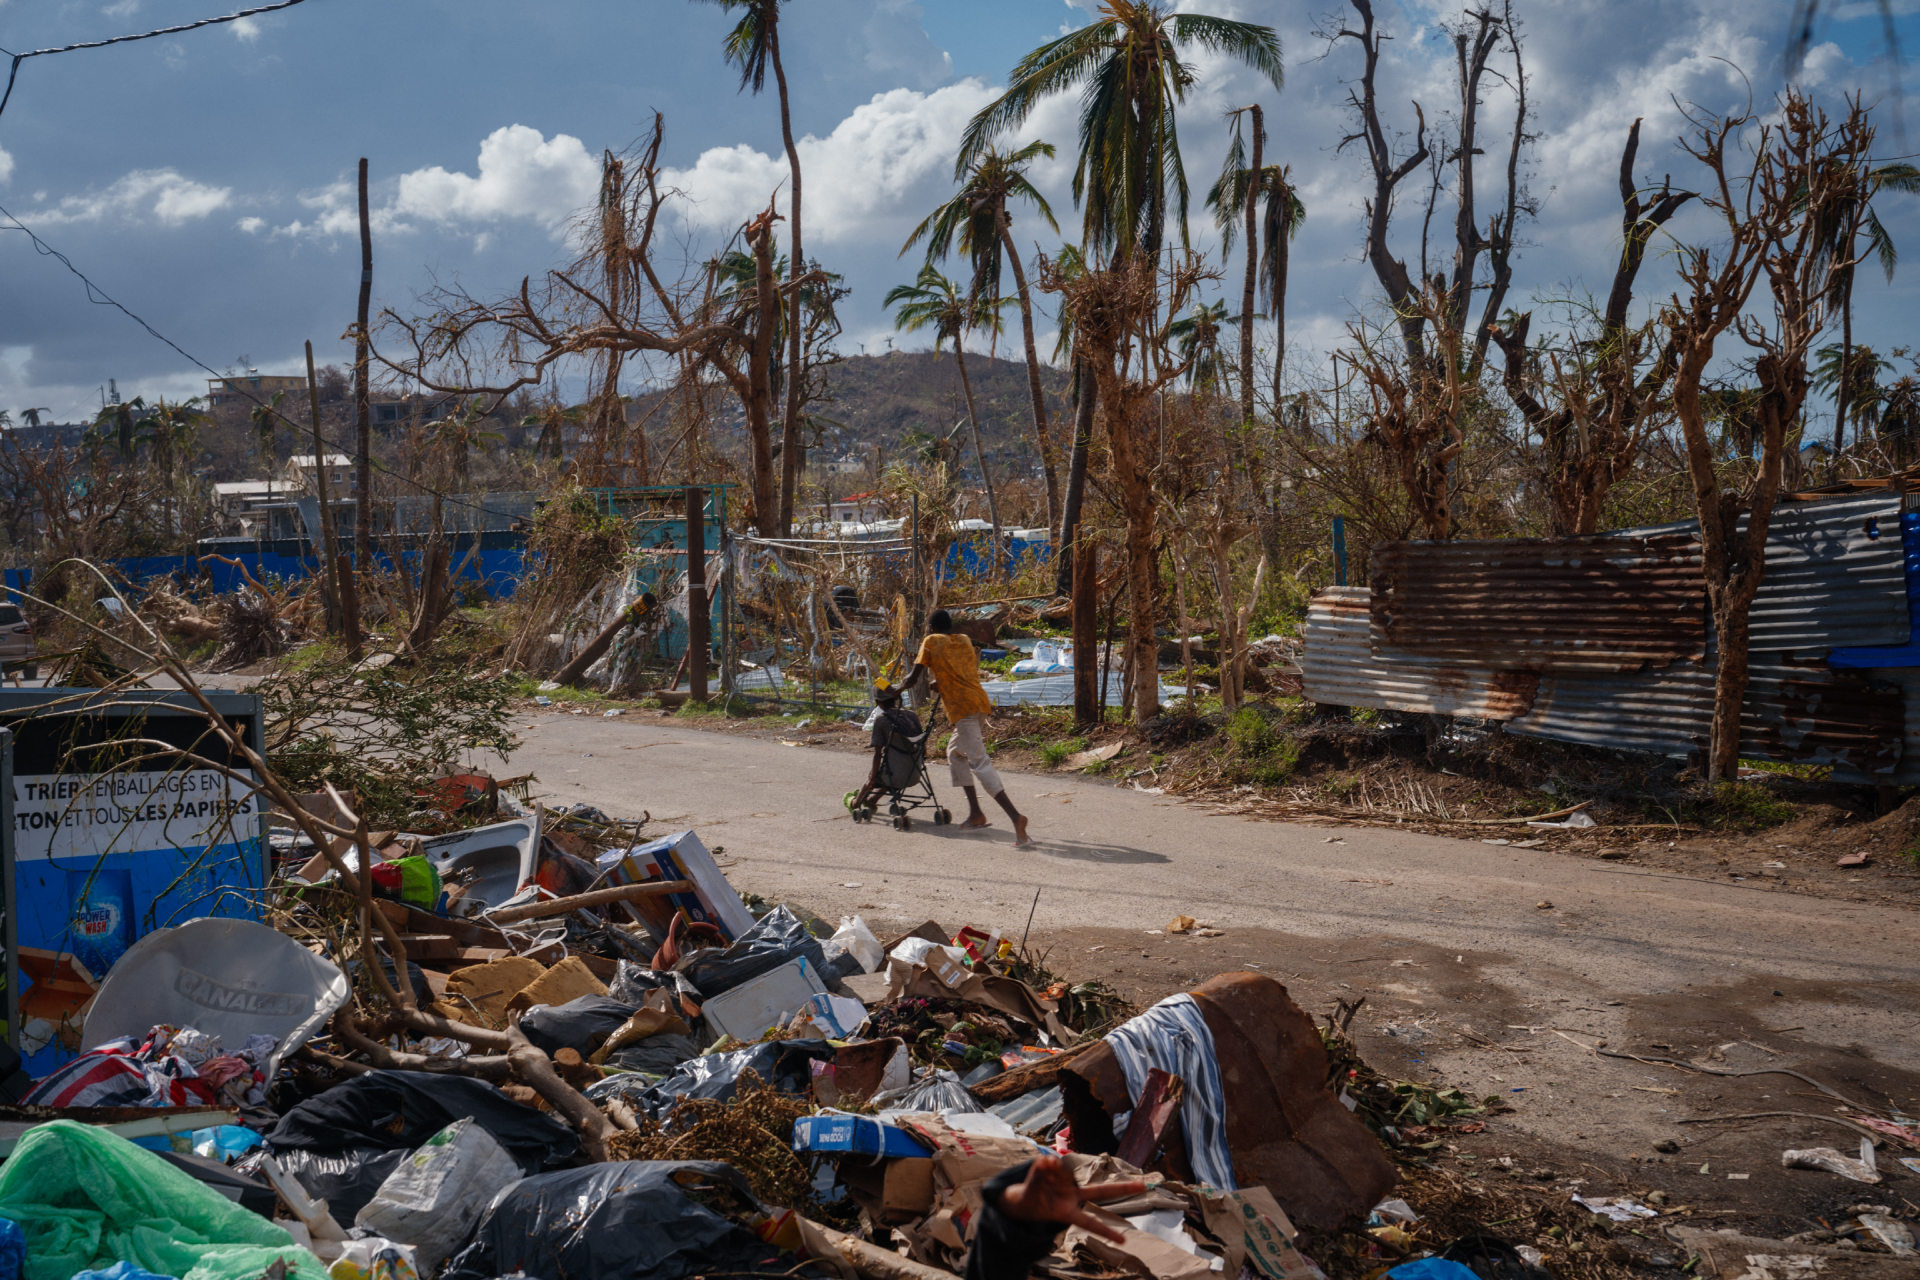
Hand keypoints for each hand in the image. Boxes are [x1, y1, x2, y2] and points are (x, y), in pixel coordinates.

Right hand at [996, 1155, 1147, 1244]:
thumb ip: (1037, 1180)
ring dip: (1051, 1172)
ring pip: (1066, 1172)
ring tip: (1039, 1174)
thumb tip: (1046, 1160)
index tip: (1123, 1240)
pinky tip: (1041, 1167)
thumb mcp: (1030, 1199)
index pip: (1089, 1223)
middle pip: (1101, 1192)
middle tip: (1145, 1185)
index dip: (1105, 1231)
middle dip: (1123, 1188)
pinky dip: (1046, 1165)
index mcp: (1067, 1212)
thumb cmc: (1029, 1206)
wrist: (1019, 1201)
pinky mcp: (1060, 1173)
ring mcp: (1069, 1185)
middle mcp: (1073, 1197)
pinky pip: (1055, 1163)